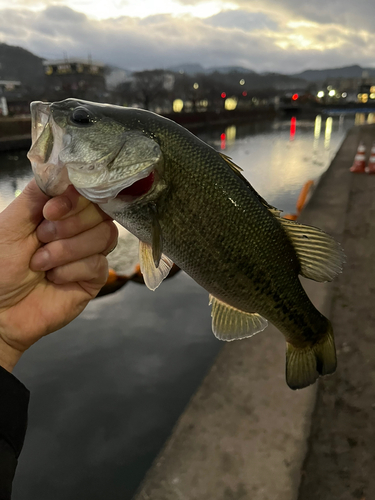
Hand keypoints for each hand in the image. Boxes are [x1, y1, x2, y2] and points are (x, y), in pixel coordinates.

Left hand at [0, 180, 117, 371]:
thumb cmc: (0, 266)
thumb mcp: (12, 222)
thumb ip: (37, 193)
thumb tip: (64, 168)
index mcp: (59, 211)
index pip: (87, 192)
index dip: (76, 198)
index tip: (51, 210)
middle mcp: (78, 229)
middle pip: (101, 212)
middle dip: (69, 226)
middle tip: (41, 238)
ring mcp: (89, 253)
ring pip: (105, 235)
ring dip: (67, 249)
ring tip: (40, 263)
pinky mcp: (94, 277)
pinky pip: (99, 263)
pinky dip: (71, 270)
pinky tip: (53, 278)